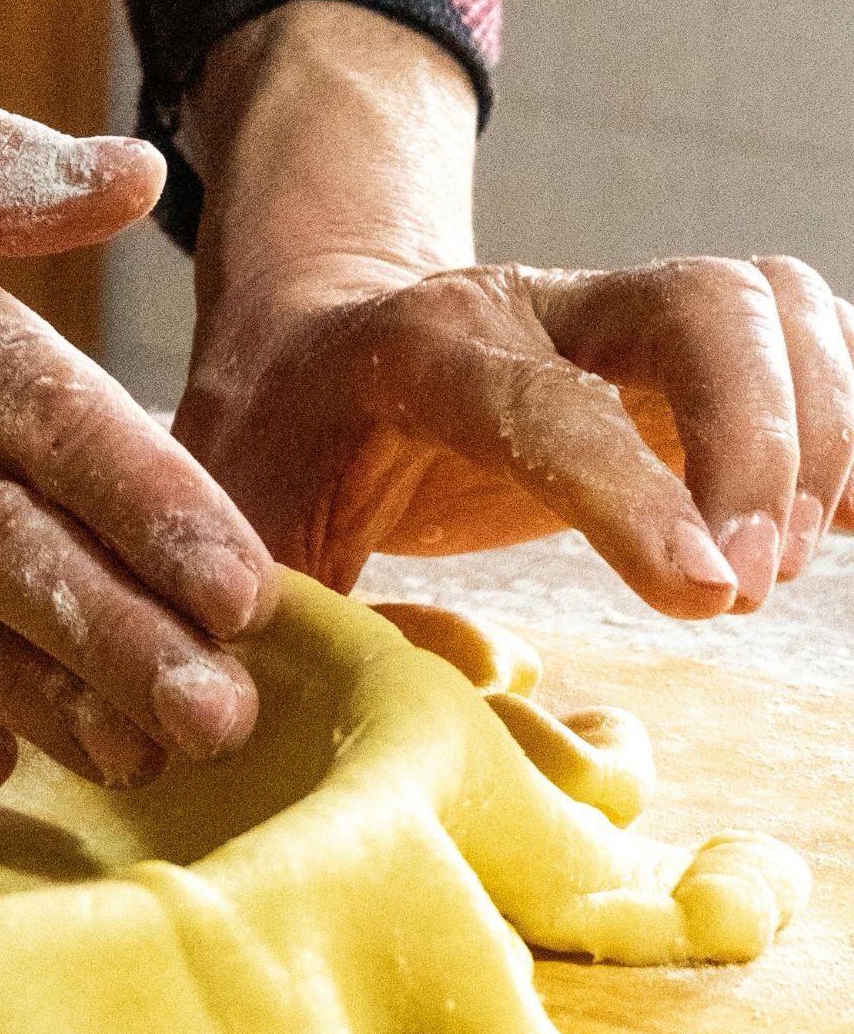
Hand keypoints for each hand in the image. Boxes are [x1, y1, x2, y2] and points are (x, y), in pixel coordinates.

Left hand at [176, 1, 853, 617]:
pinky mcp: (672, 354)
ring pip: (772, 306)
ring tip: (775, 569)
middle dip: (761, 443)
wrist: (312, 347)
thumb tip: (265, 729)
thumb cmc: (274, 447)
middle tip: (748, 589)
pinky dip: (853, 426)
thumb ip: (261, 607)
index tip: (705, 597)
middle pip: (699, 304)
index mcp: (415, 348)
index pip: (542, 400)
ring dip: (822, 432)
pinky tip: (853, 521)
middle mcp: (530, 308)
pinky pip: (803, 346)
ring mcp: (614, 317)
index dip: (632, 492)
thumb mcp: (240, 520)